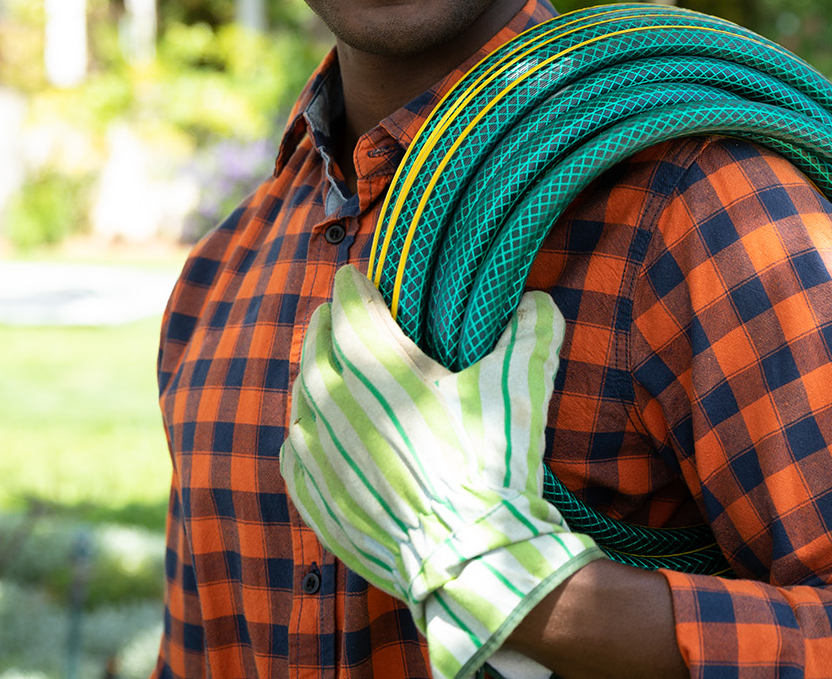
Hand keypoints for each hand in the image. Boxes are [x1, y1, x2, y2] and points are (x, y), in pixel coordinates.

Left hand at [281, 265, 603, 678]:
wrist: (470, 555)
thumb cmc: (494, 463)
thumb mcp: (522, 385)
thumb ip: (532, 329)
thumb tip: (536, 299)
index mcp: (379, 366)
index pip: (351, 306)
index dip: (354, 286)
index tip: (354, 277)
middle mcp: (336, 403)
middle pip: (317, 347)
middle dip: (328, 325)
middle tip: (337, 315)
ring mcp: (319, 455)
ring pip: (301, 399)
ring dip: (314, 378)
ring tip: (328, 371)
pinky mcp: (316, 500)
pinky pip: (294, 455)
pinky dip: (305, 436)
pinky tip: (315, 433)